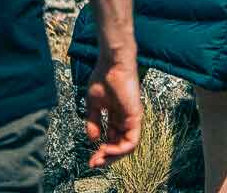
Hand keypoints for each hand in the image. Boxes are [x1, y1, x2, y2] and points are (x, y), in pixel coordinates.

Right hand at [83, 55, 141, 169]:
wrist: (111, 64)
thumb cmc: (103, 78)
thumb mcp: (94, 105)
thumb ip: (94, 122)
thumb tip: (93, 139)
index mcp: (117, 116)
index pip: (112, 140)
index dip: (102, 151)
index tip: (90, 159)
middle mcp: (126, 120)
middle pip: (120, 146)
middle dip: (106, 157)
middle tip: (93, 163)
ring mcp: (132, 118)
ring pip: (127, 147)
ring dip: (112, 157)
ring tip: (99, 158)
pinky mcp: (135, 116)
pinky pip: (132, 141)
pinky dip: (120, 149)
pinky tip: (106, 148)